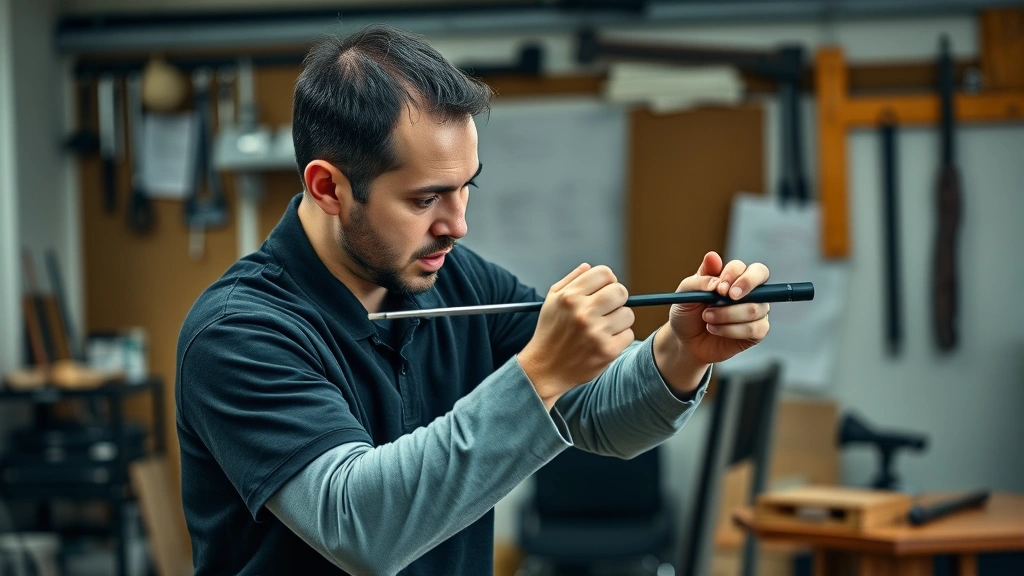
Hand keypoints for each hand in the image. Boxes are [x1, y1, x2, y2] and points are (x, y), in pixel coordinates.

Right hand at [518, 263, 634, 409]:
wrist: (545, 369)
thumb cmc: (550, 332)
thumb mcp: (552, 301)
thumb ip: (571, 280)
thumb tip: (590, 267)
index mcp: (570, 296)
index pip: (605, 273)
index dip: (608, 281)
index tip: (604, 290)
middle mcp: (583, 313)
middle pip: (621, 291)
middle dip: (617, 299)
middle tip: (608, 309)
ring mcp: (596, 333)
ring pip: (628, 314)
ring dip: (619, 320)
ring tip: (603, 328)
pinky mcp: (607, 351)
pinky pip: (628, 335)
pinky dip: (619, 338)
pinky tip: (603, 342)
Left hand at [664, 251, 770, 367]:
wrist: (686, 341)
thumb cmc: (688, 313)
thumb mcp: (686, 292)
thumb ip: (700, 276)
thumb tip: (714, 258)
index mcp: (734, 276)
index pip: (746, 266)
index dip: (735, 275)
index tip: (720, 288)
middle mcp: (749, 291)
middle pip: (761, 276)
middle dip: (745, 284)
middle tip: (729, 297)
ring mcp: (755, 310)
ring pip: (754, 308)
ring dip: (726, 315)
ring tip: (707, 318)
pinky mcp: (757, 331)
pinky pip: (754, 329)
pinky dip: (730, 330)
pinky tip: (715, 330)